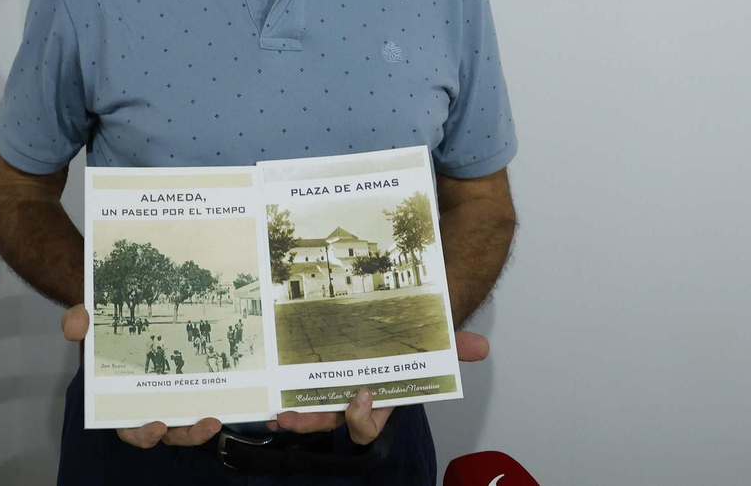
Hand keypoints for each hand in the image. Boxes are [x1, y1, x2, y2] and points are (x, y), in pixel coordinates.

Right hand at [60, 305, 223, 448]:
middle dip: (185, 435)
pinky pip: (199, 399)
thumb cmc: (101, 321)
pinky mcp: (186, 381)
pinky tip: (226, 393)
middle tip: (202, 424)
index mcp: (118, 399)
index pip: (129, 429)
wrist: (120, 301)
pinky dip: (211, 401)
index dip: (142, 434)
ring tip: (216, 418)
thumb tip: (73, 329)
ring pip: (185, 424)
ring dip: (201, 428)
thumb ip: (77, 320)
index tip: (156, 425)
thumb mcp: (85, 317)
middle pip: (166, 433)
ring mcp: (168, 395)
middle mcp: (145, 403)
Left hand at [265, 330, 490, 444]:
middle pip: (333, 423)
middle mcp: (356, 402)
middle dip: (312, 422)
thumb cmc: (416, 342)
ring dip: (293, 416)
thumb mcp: (436, 343)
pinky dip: (285, 397)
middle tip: (293, 416)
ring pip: (313, 413)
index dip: (362, 417)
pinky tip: (268, 398)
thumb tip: (481, 346)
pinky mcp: (320, 377)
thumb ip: (455, 346)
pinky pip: (301, 394)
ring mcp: (336, 392)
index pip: (369, 425)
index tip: (359, 396)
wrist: (404, 324)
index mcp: (381, 402)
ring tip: (276, 413)